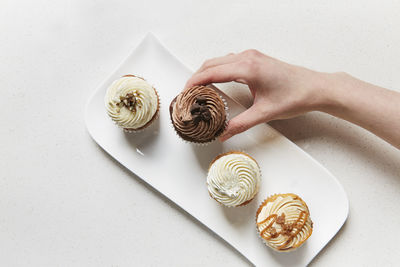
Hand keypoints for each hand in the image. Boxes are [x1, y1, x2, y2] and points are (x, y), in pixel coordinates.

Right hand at [185, 49, 328, 140]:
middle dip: (196, 77)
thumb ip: (240, 124)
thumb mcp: (264, 113)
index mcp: (248, 68)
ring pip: (219, 61)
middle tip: (187, 94)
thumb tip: (224, 133)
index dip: (194, 82)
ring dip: (206, 72)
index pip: (211, 72)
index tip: (184, 92)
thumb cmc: (295, 95)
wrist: (315, 88)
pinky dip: (217, 70)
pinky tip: (216, 82)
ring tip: (198, 89)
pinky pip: (229, 62)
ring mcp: (252, 57)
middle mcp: (248, 58)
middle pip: (211, 64)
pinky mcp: (256, 60)